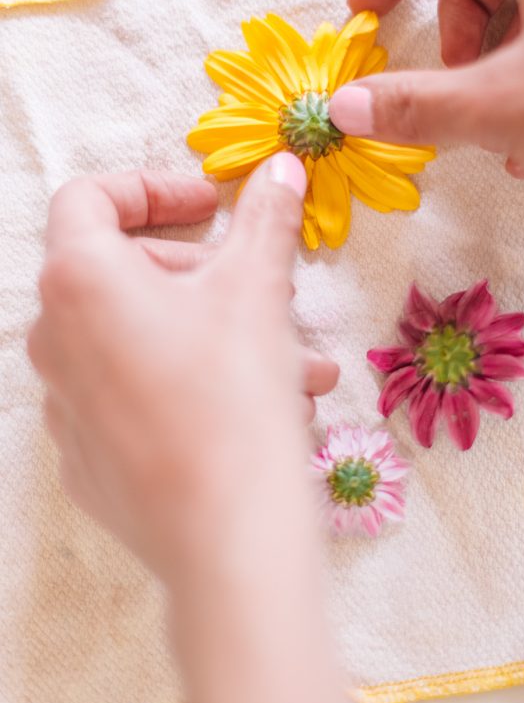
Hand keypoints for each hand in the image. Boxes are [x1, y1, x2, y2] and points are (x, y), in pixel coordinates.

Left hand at [27, 156, 336, 577]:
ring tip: (290, 363)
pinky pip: (131, 398)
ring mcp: (62, 405)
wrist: (226, 534)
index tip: (210, 208)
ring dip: (208, 332)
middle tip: (258, 289)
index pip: (89, 198)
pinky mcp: (85, 459)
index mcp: (78, 280)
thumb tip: (283, 167)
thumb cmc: (234, 395)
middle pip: (117, 271)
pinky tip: (253, 408)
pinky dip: (183, 384)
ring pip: (135, 339)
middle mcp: (52, 339)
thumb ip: (265, 219)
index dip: (152, 189)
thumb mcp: (257, 290)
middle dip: (197, 271)